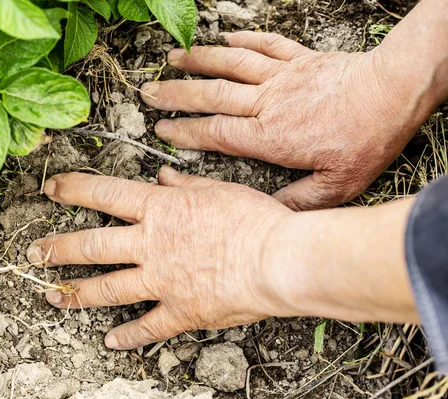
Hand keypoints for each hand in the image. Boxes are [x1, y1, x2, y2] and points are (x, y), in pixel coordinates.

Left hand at [26, 167, 294, 349]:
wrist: (278, 259)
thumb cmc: (254, 219)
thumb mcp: (219, 189)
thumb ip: (186, 185)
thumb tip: (163, 177)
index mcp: (160, 210)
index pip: (104, 194)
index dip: (72, 189)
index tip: (51, 188)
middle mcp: (151, 245)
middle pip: (92, 246)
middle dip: (58, 249)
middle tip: (35, 253)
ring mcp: (161, 281)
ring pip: (108, 288)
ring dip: (77, 293)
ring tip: (53, 297)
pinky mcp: (180, 311)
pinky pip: (147, 327)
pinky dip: (128, 336)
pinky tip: (111, 341)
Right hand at [140, 31, 434, 209]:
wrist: (394, 92)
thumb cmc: (366, 138)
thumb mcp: (336, 185)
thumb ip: (298, 201)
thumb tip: (270, 215)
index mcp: (271, 137)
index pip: (216, 133)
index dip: (185, 132)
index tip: (162, 130)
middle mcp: (269, 103)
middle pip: (212, 96)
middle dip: (176, 94)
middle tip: (149, 92)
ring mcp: (282, 77)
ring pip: (231, 66)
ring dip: (199, 61)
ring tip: (172, 59)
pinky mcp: (300, 59)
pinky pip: (264, 46)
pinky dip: (242, 42)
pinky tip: (225, 39)